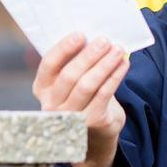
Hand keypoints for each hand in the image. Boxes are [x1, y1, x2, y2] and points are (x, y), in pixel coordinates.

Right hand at [32, 32, 130, 166]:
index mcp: (42, 88)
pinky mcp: (92, 121)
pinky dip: (115, 76)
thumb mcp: (72, 81)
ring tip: (117, 50)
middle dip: (88, 55)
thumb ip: (74, 62)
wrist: (95, 133)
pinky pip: (104, 94)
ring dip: (104, 64)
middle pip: (69, 76)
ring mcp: (71, 116)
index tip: (80, 34)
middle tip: (104, 40)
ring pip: (87, 85)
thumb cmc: (83, 97)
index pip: (49, 65)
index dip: (63, 49)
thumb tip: (92, 36)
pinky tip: (123, 64)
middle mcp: (52, 105)